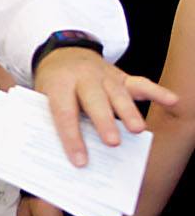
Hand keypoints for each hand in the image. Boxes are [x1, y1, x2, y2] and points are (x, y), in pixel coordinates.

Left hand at [33, 46, 175, 166]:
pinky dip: (157, 91)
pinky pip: (141, 83)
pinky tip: (172, 101)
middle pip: (94, 99)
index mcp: (58, 83)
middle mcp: (83, 77)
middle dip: (104, 122)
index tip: (80, 161)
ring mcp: (104, 76)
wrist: (64, 54)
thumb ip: (50, 118)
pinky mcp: (122, 77)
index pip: (64, 112)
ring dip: (129, 112)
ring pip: (118, 94)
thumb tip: (60, 155)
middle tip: (112, 143)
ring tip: (137, 130)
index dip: (72, 137)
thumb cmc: (54, 84)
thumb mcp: (42, 96)